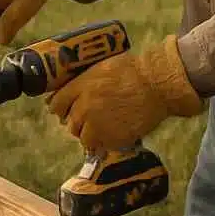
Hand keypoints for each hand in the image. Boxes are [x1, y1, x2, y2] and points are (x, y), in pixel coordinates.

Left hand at [45, 35, 203, 151]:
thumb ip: (83, 82)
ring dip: (91, 135)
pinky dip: (106, 143)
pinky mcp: (113, 139)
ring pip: (84, 138)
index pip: (57, 104)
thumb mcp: (101, 68)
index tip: (65, 110)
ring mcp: (98, 125)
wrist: (157, 84)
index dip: (60, 108)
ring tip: (105, 128)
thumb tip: (68, 91)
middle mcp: (85, 107)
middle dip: (78, 122)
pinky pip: (101, 147)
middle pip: (70, 124)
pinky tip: (116, 133)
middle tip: (91, 119)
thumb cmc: (133, 71)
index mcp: (81, 87)